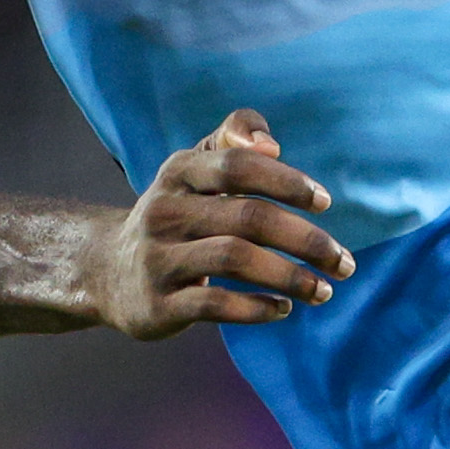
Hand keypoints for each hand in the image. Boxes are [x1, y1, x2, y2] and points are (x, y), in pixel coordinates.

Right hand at [93, 112, 353, 336]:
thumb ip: (233, 140)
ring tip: (323, 290)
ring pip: (234, 260)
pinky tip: (284, 308)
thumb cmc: (177, 214)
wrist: (107, 272)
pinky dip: (256, 308)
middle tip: (342, 262)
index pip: (238, 166)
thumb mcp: (194, 169)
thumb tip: (270, 144)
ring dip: (289, 276)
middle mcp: (165, 211)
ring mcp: (158, 259)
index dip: (286, 180)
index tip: (324, 202)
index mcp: (178, 173)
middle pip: (247, 217)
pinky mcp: (157, 305)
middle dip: (305, 240)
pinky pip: (214, 304)